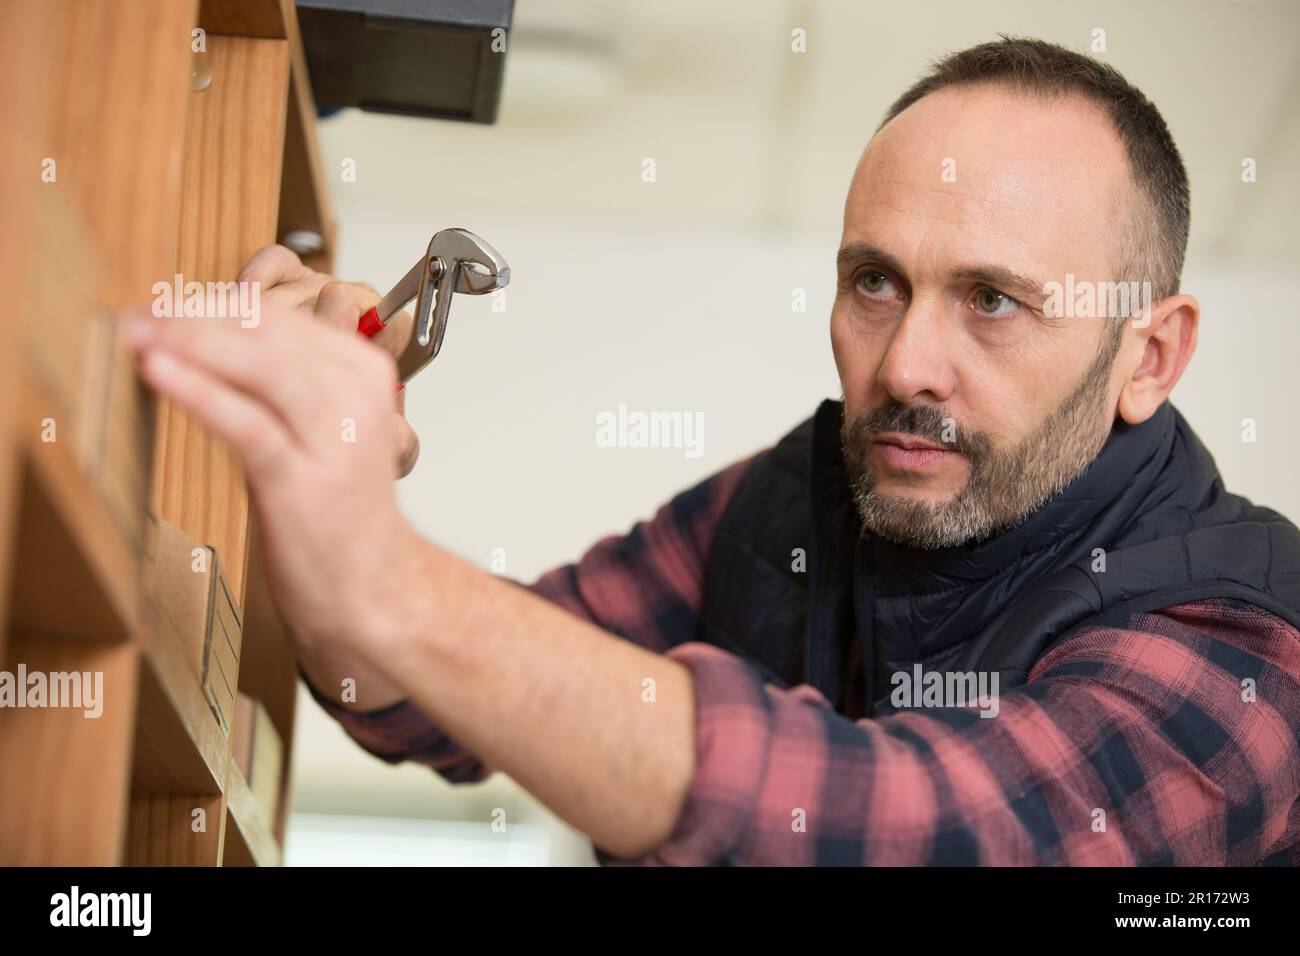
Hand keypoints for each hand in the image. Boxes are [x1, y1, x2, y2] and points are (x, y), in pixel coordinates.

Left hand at [119, 289, 425, 661]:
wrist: (373, 589)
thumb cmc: (340, 515)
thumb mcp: (320, 431)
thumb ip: (280, 383)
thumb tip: (205, 336)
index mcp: (364, 375)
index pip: (281, 316)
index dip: (212, 302)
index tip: (162, 304)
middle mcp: (355, 398)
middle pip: (268, 330)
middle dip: (192, 314)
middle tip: (136, 312)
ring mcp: (333, 437)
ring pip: (259, 363)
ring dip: (188, 339)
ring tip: (136, 331)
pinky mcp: (302, 479)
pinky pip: (244, 421)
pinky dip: (197, 389)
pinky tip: (158, 370)